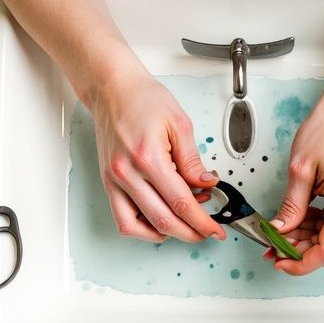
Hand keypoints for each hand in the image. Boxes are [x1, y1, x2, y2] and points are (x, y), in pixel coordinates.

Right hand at [89, 70, 224, 242]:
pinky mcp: (108, 182)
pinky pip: (122, 219)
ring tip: (184, 224)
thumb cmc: (142, 99)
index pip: (181, 203)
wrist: (112, 88)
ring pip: (139, 227)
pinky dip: (142, 228)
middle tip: (206, 231)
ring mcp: (114, 180)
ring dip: (166, 233)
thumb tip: (207, 185)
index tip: (215, 230)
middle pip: (163, 221)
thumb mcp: (179, 124)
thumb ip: (194, 161)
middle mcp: (126, 173)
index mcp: (148, 158)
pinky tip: (159, 221)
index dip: (202, 222)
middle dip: (190, 232)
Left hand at [267, 95, 323, 274]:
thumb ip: (290, 208)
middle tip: (278, 245)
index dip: (300, 262)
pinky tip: (304, 219)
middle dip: (304, 255)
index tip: (279, 259)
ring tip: (288, 228)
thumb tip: (279, 232)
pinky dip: (323, 231)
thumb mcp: (300, 169)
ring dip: (312, 243)